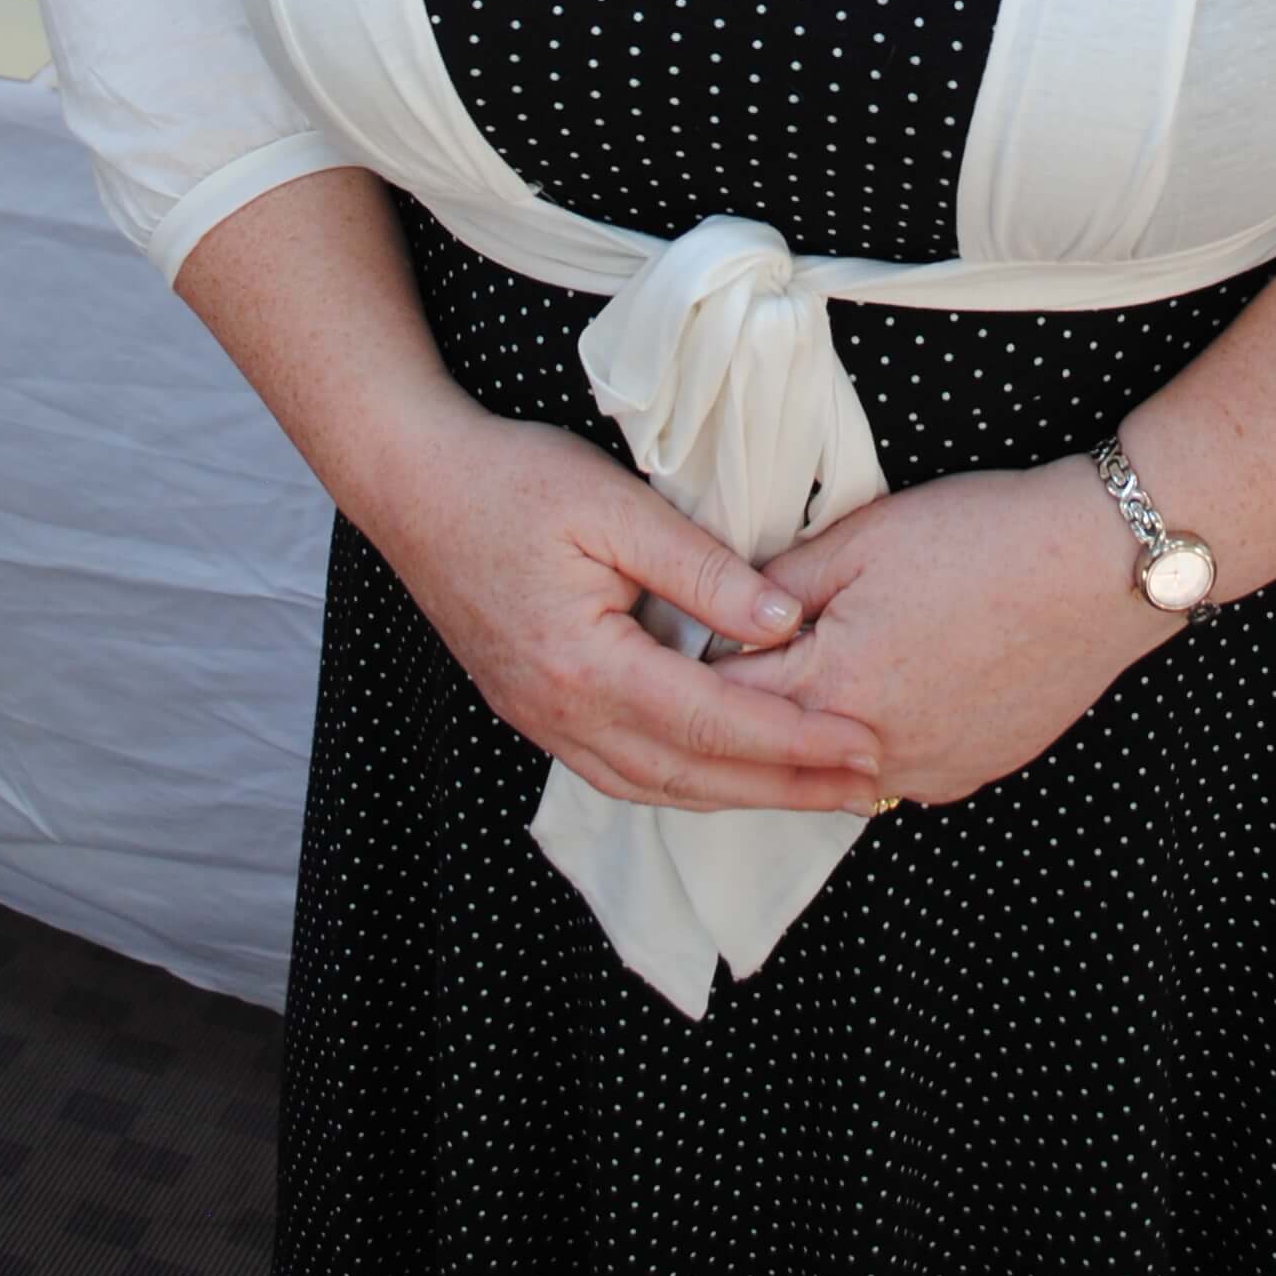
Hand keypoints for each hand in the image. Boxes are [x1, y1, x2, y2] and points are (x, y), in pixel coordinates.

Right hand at [360, 390, 886, 816]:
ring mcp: (540, 721)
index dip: (795, 740)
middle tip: (865, 789)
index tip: (862, 745)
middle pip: (692, 777)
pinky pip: (619, 771)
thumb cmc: (510, 479)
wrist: (410, 483)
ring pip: (655, 787)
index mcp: (585, 664)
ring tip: (810, 791)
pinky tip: (721, 774)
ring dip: (738, 796)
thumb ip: (701, 571)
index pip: (714, 723)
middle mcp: (560, 713)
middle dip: (785, 788)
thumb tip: (783, 625)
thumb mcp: (614, 506)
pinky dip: (682, 783)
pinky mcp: (532, 710)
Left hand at [707, 456, 1165, 806]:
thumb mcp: (862, 539)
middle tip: (730, 669)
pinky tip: (890, 690)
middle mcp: (873, 750)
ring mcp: (927, 772)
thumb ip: (781, 586)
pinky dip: (877, 739)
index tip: (682, 644)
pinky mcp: (970, 774)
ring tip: (818, 672)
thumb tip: (729, 614)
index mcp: (832, 687)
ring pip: (836, 767)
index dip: (698, 665)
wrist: (1098, 567)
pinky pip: (897, 769)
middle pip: (775, 748)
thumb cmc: (981, 539)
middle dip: (745, 712)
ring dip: (814, 731)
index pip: (724, 699)